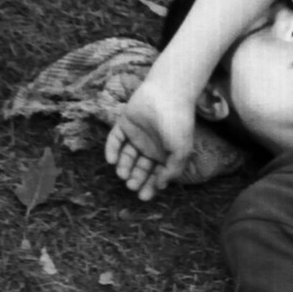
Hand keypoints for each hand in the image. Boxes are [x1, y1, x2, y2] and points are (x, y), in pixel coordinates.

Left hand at [104, 77, 195, 200]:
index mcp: (166, 154)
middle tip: (131, 186)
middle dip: (136, 179)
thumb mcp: (181, 150)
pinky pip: (115, 139)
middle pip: (141, 167)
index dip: (151, 186)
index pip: (156, 174)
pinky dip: (111, 150)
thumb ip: (173, 169)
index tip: (144, 196)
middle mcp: (151, 146)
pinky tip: (111, 161)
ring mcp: (137, 135)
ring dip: (124, 167)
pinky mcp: (124, 124)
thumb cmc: (178, 123)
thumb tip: (162, 185)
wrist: (167, 95)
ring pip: (127, 155)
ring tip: (122, 174)